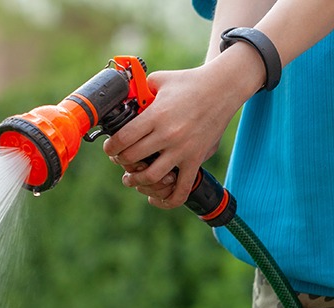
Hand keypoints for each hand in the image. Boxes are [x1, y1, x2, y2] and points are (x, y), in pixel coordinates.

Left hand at [101, 48, 263, 207]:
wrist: (223, 88)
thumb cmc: (189, 82)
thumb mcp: (160, 80)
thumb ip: (139, 89)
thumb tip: (122, 97)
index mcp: (156, 115)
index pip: (123, 139)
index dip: (111, 147)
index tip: (110, 147)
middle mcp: (168, 135)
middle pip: (133, 158)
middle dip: (121, 161)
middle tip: (120, 159)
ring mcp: (183, 150)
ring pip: (151, 177)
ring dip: (136, 181)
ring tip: (131, 178)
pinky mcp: (196, 160)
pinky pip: (181, 190)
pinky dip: (166, 200)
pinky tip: (155, 199)